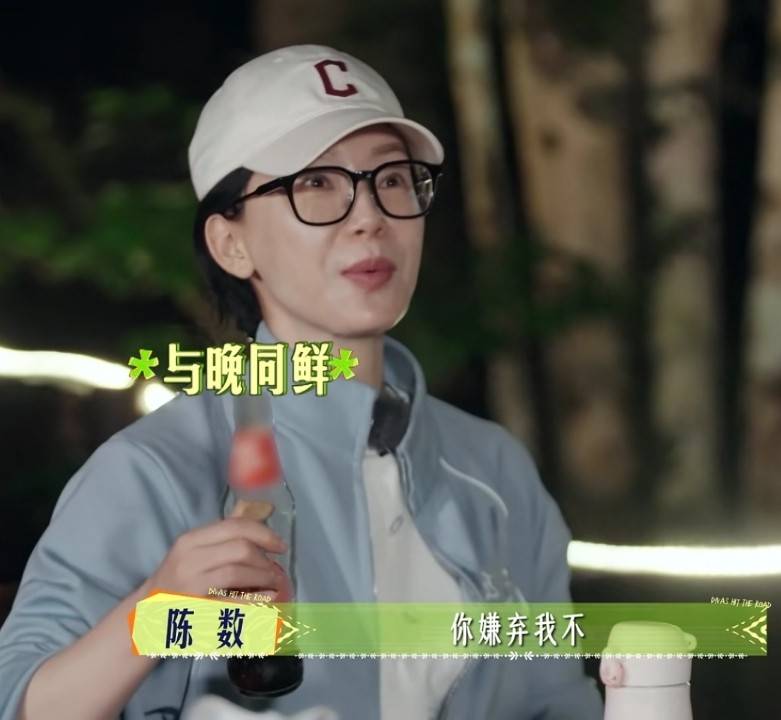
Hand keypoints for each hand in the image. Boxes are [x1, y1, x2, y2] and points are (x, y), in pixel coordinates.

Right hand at [141, 516, 288, 599]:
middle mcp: (189, 559)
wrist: (146, 614)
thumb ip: (222, 538)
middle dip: (265, 559)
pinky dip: (255, 599)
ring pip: (237, 573)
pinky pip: (232, 601)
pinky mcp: (195, 608)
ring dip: (263, 577)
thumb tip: (262, 519)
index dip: (264, 533)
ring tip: (274, 583)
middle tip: (276, 569)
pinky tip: (268, 598)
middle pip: (240, 549)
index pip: (234, 527)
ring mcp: (190, 584)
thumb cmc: (177, 579)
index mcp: (191, 540)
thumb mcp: (193, 552)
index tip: (280, 545)